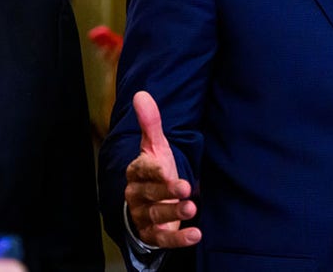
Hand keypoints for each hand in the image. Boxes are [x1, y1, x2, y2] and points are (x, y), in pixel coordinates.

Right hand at [124, 91, 201, 247]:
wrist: (150, 202)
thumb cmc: (155, 171)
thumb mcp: (156, 147)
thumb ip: (151, 123)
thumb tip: (141, 94)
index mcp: (136, 172)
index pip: (142, 170)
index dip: (153, 171)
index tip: (165, 167)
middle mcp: (137, 195)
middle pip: (149, 194)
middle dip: (166, 192)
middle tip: (185, 189)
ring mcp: (144, 216)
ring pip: (156, 216)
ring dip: (174, 214)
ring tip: (192, 209)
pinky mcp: (153, 234)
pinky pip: (163, 239)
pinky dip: (179, 238)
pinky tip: (196, 235)